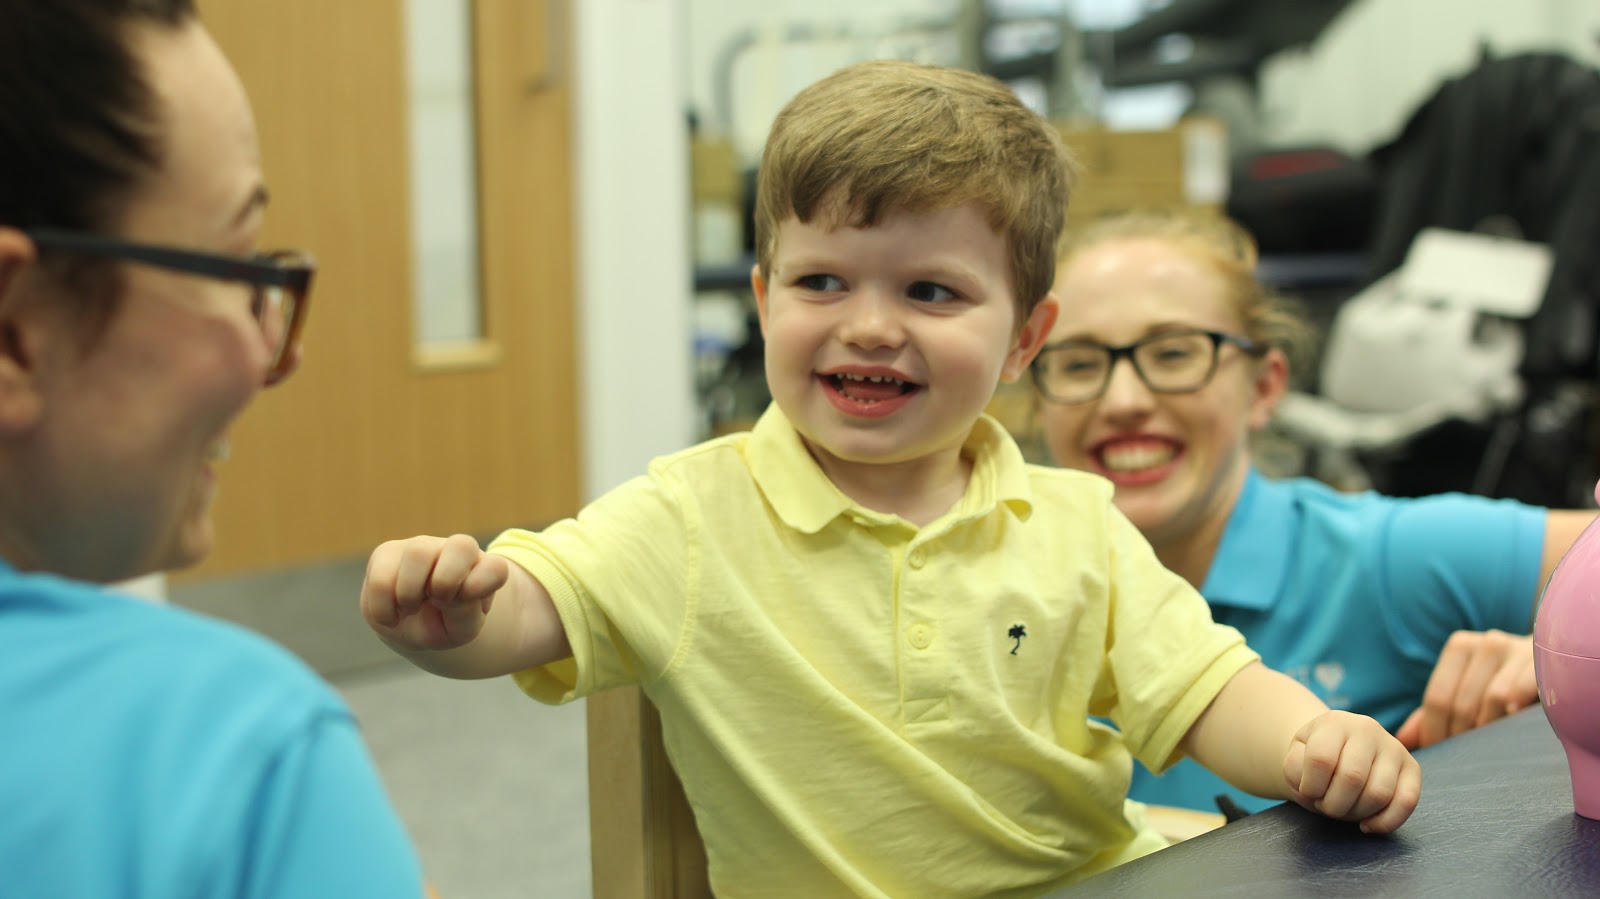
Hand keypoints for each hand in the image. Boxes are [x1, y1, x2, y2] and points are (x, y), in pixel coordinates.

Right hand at [360, 534, 508, 651]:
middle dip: (447, 582)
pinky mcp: (388, 553)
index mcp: (483, 569)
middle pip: (462, 545)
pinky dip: (384, 608)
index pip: (496, 567)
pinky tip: (392, 614)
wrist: (413, 625)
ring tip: (411, 608)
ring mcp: (421, 548)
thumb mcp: (460, 630)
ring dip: (412, 594)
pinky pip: (381, 578)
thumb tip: (449, 590)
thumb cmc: (445, 624)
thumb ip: (463, 613)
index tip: (466, 603)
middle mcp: (455, 550)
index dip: (481, 587)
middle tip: (438, 602)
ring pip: (418, 553)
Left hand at [1283, 710, 1419, 833]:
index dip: (1311, 787)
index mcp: (1335, 723)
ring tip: (1344, 809)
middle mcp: (1368, 730)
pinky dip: (1385, 822)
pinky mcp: (1413, 768)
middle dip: (1333, 805)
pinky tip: (1366, 826)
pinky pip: (1407, 802)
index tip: (1308, 792)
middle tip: (1326, 805)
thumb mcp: (1295, 757)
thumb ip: (1294, 768)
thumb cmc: (1314, 757)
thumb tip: (1311, 785)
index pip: (1321, 760)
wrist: (1338, 749)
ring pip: (1379, 794)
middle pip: (1352, 779)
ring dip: (1356, 814)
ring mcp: (1394, 748)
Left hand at [1395, 630, 1535, 749]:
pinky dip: (1515, 708)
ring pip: (1493, 699)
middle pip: (1462, 702)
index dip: (1435, 731)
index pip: (1438, 698)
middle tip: (1465, 754)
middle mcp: (1486, 644)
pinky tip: (1513, 719)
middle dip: (1460, 735)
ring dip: (1488, 726)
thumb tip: (1402, 740)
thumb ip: (1431, 713)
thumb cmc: (1497, 681)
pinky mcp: (1542, 664)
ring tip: (1488, 742)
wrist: (1547, 661)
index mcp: (1460, 647)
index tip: (1438, 752)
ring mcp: (1516, 650)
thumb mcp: (1464, 689)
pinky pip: (1523, 691)